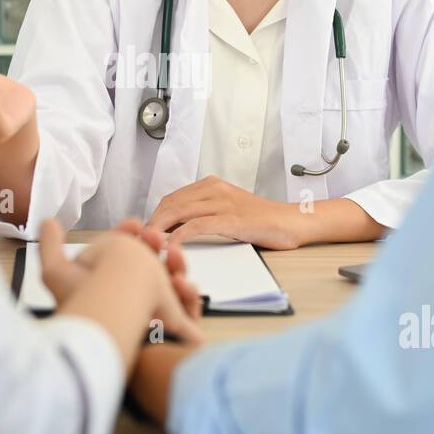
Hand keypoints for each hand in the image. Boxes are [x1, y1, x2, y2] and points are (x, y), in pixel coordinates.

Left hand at [41, 218, 202, 344]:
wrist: (108, 328)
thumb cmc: (83, 304)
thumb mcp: (56, 272)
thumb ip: (51, 245)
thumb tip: (48, 222)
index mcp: (111, 284)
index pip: (127, 257)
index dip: (132, 237)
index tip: (135, 224)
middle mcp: (133, 300)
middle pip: (154, 268)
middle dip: (158, 248)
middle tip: (156, 238)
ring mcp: (154, 316)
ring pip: (174, 285)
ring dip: (177, 266)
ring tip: (173, 257)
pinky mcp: (172, 334)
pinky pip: (188, 311)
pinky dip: (190, 296)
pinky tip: (182, 285)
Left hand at [146, 175, 303, 248]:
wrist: (292, 222)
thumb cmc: (261, 221)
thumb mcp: (228, 210)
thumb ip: (204, 213)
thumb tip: (175, 228)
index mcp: (211, 184)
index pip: (171, 198)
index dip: (154, 216)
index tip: (145, 234)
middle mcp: (214, 189)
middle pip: (170, 204)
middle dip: (152, 223)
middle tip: (141, 243)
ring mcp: (223, 203)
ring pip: (179, 212)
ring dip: (159, 230)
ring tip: (149, 246)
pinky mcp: (231, 219)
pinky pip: (196, 226)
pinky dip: (179, 237)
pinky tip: (170, 248)